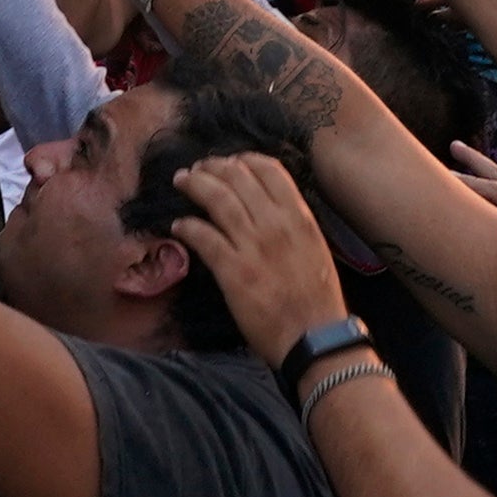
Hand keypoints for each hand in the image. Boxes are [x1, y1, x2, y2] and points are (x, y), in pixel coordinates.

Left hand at [160, 151, 346, 364]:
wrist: (314, 336)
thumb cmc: (317, 297)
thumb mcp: (314, 247)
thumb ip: (292, 223)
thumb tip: (267, 207)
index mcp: (299, 216)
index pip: (269, 169)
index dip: (243, 160)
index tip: (229, 163)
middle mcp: (276, 224)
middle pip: (237, 177)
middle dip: (212, 167)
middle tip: (197, 169)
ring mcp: (253, 246)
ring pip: (217, 199)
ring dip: (195, 184)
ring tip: (182, 181)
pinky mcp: (233, 271)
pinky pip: (204, 237)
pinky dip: (188, 226)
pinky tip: (179, 225)